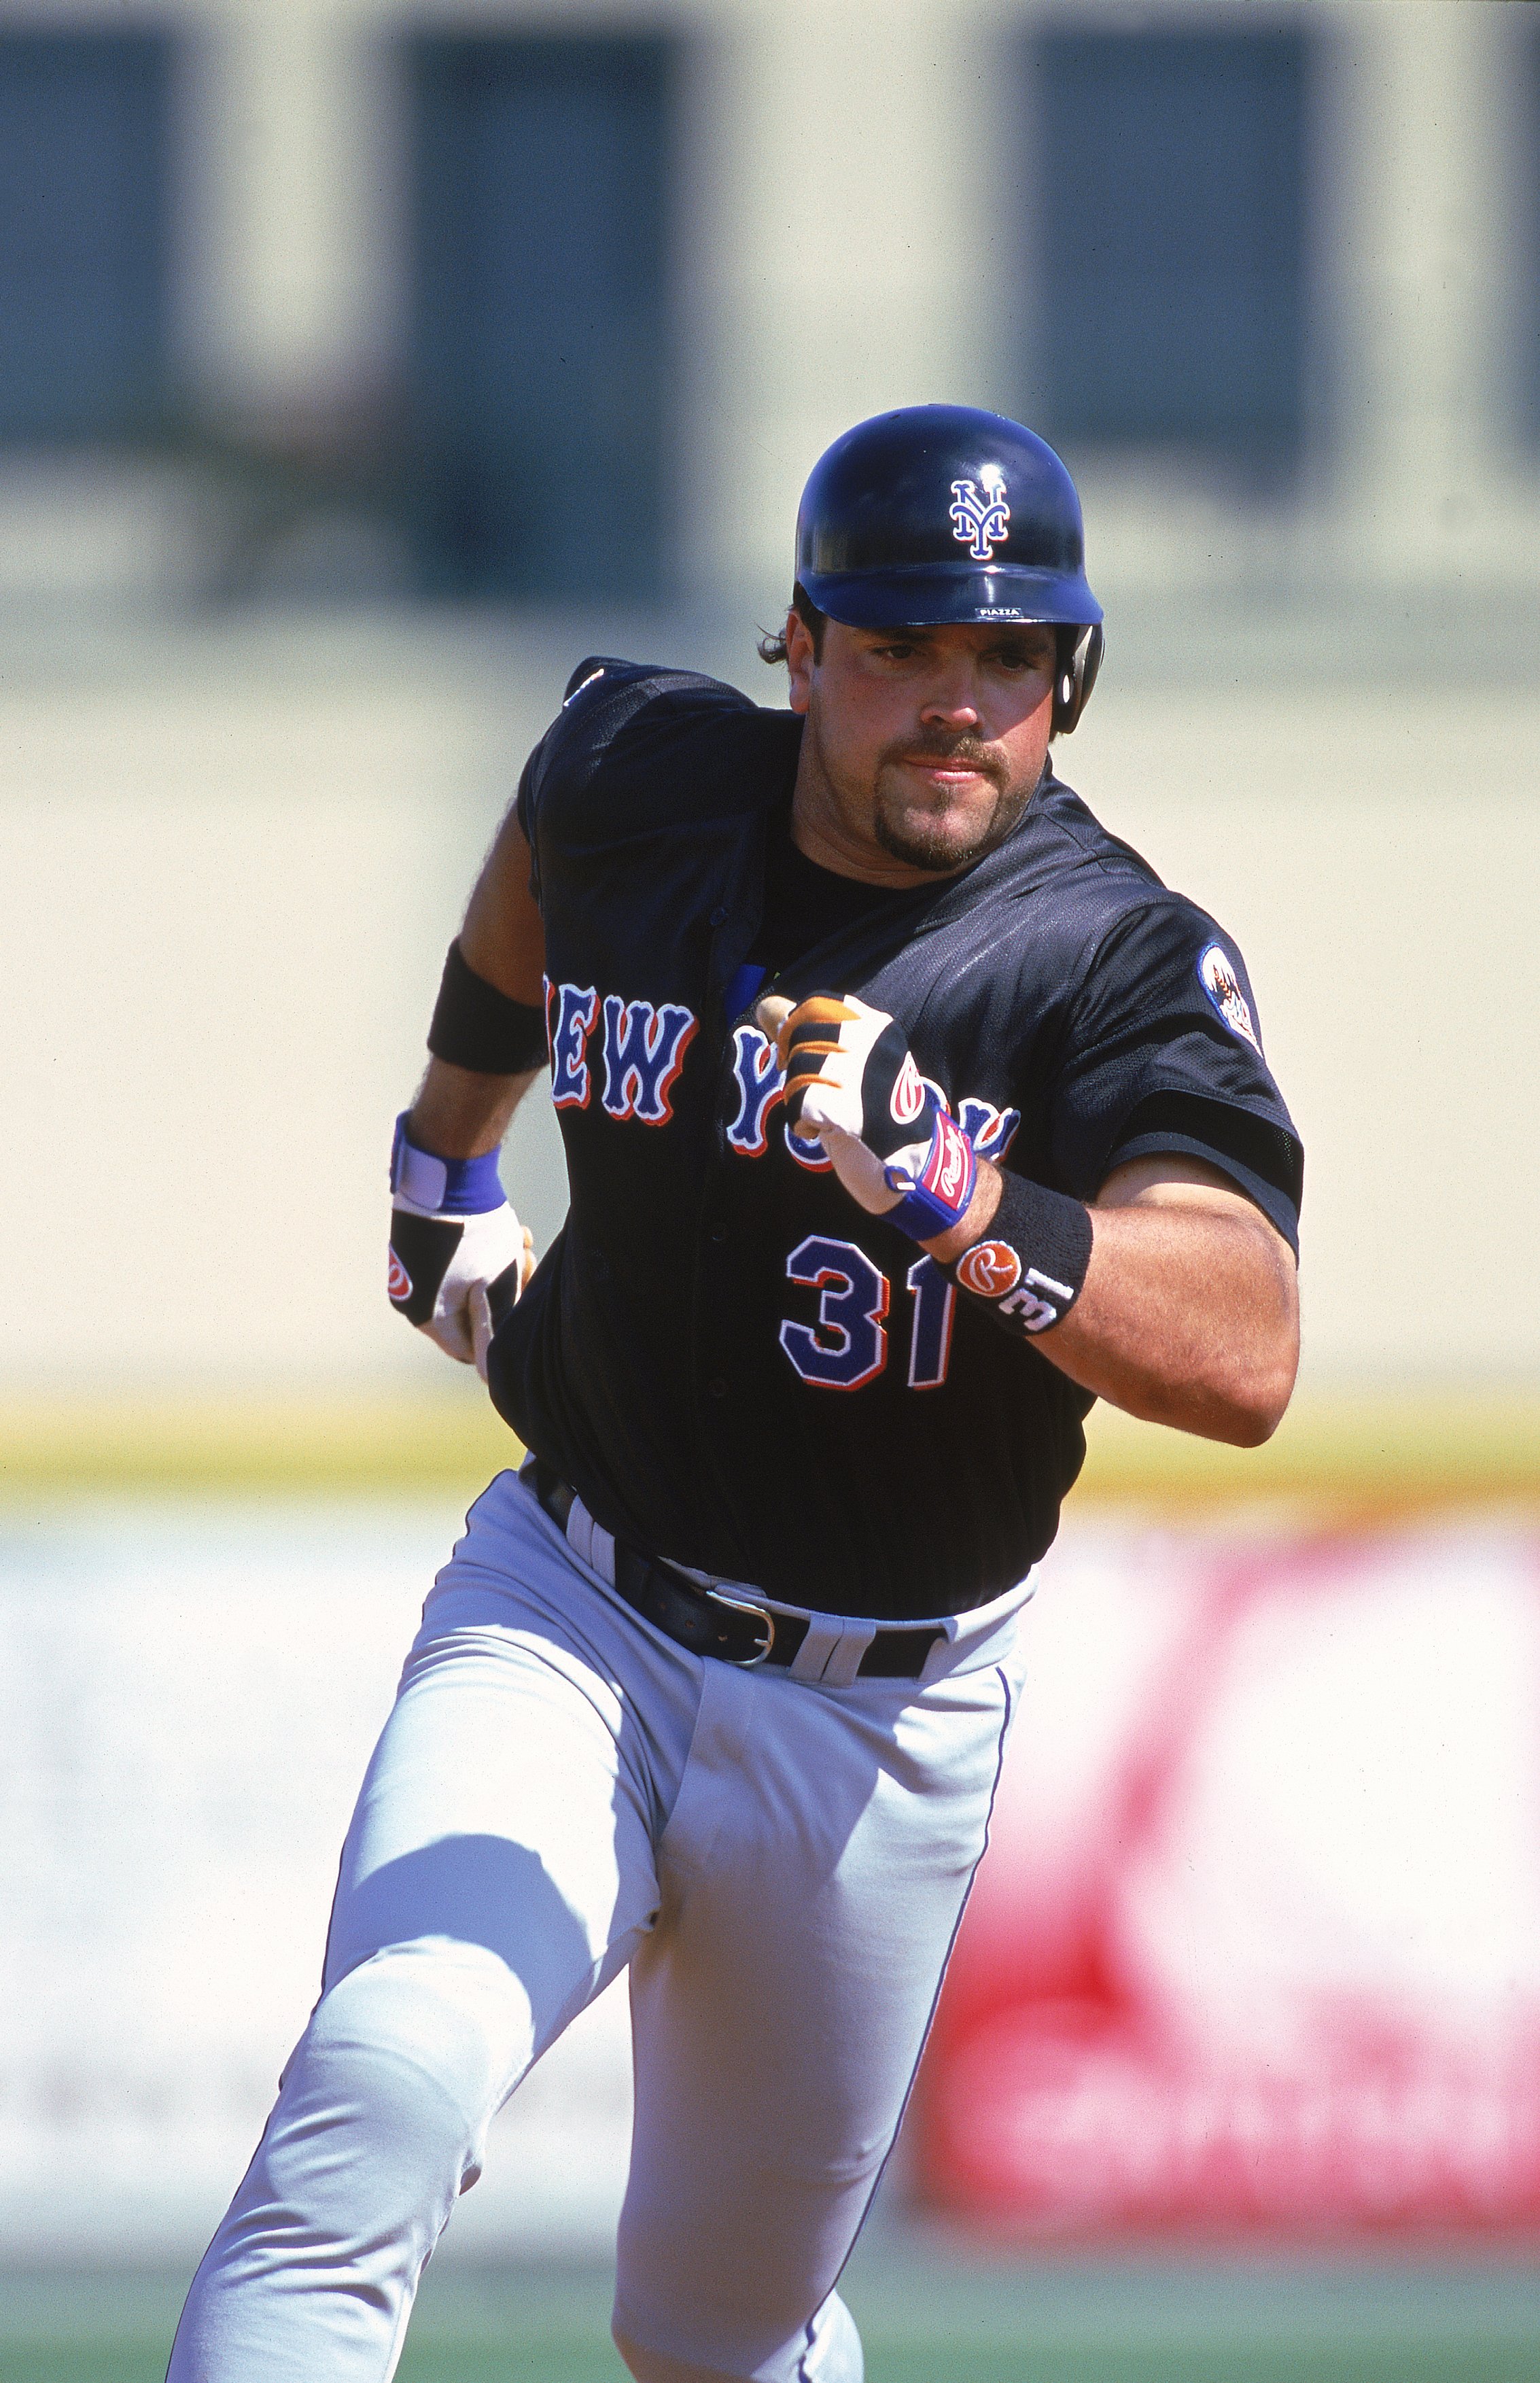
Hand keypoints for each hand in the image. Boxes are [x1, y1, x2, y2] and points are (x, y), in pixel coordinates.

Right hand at [388, 1116, 535, 1380]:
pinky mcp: (414, 1246)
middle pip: (469, 1312)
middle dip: (503, 1291)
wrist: (445, 1172)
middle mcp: (411, 1299)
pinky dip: (478, 1252)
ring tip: (519, 1243)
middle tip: (527, 1265)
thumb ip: (494, 1328)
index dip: (498, 1331)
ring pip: (466, 1282)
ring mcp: (410, 1270)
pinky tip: (505, 1230)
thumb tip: (491, 1366)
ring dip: (496, 1268)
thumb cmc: (474, 1234)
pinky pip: (453, 1261)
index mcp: (427, 1318)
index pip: (468, 1348)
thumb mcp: (496, 1286)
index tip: (521, 1304)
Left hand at [757, 993, 976, 1239]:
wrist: (915, 1164)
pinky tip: (815, 1131)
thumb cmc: (881, 1115)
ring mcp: (864, 1077)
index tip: (790, 1047)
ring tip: (815, 1114)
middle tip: (800, 1086)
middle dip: (791, 1061)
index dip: (794, 1024)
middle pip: (803, 1034)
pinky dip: (799, 1120)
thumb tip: (770, 1013)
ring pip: (799, 1067)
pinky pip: (801, 1101)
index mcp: (880, 1028)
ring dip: (795, 1095)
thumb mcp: (866, 1064)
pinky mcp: (851, 1112)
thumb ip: (827, 1039)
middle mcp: (874, 1046)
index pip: (819, 1004)